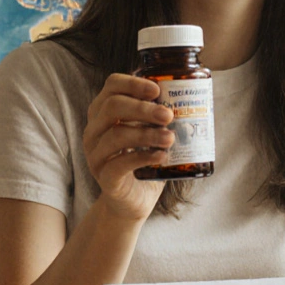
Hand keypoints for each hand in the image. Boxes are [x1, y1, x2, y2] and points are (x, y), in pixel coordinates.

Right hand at [82, 73, 174, 222]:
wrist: (133, 200)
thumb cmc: (144, 161)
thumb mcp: (150, 133)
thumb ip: (159, 116)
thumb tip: (190, 97)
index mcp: (104, 113)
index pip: (112, 86)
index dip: (134, 84)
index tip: (157, 90)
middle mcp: (94, 131)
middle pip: (112, 107)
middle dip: (143, 108)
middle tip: (168, 115)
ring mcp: (96, 155)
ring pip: (116, 135)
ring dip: (147, 134)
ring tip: (170, 137)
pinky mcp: (105, 178)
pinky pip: (119, 164)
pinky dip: (143, 157)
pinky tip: (161, 155)